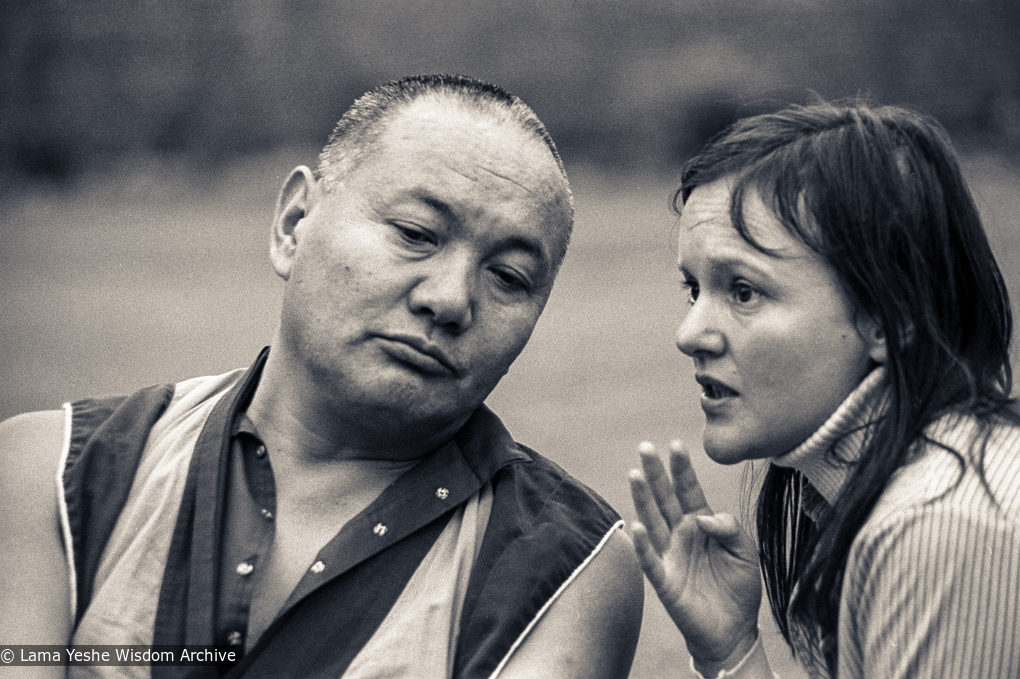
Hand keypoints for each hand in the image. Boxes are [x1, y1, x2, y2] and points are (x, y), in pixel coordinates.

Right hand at [629, 441, 761, 672]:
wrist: (733, 631)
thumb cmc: (739, 588)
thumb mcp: (745, 552)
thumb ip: (730, 528)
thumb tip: (704, 516)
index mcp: (701, 523)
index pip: (688, 490)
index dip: (682, 469)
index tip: (675, 444)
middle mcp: (681, 534)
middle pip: (665, 498)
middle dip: (655, 473)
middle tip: (645, 447)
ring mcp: (670, 555)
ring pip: (652, 521)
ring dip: (642, 498)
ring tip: (634, 474)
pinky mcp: (665, 580)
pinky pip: (650, 559)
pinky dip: (642, 544)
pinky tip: (636, 525)